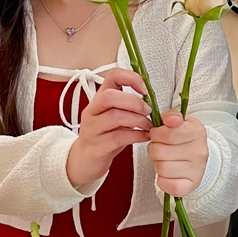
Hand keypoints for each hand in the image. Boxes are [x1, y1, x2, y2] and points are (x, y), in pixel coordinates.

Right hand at [67, 68, 150, 187]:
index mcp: (99, 99)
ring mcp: (91, 129)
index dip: (131, 78)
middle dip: (134, 102)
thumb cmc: (105, 136)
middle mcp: (92, 111)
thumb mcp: (116, 116)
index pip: (112, 76)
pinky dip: (136, 135)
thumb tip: (152, 98)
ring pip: (115, 116)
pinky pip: (118, 137)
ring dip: (138, 120)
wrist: (85, 160)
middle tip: (147, 111)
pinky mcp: (96, 147)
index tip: (145, 89)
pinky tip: (143, 136)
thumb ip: (129, 105)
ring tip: (148, 126)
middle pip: (110, 96)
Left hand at [148, 109, 208, 197]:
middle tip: (161, 147)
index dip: (156, 134)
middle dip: (154, 149)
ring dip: (158, 164)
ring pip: (161, 168)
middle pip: (159, 152)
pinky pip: (166, 185)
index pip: (166, 133)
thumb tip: (170, 119)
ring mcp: (197, 170)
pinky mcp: (191, 185)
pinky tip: (168, 173)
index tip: (159, 134)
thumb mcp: (180, 121)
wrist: (198, 156)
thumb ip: (172, 115)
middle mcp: (200, 151)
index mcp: (197, 131)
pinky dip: (162, 180)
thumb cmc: (184, 137)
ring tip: (165, 159)